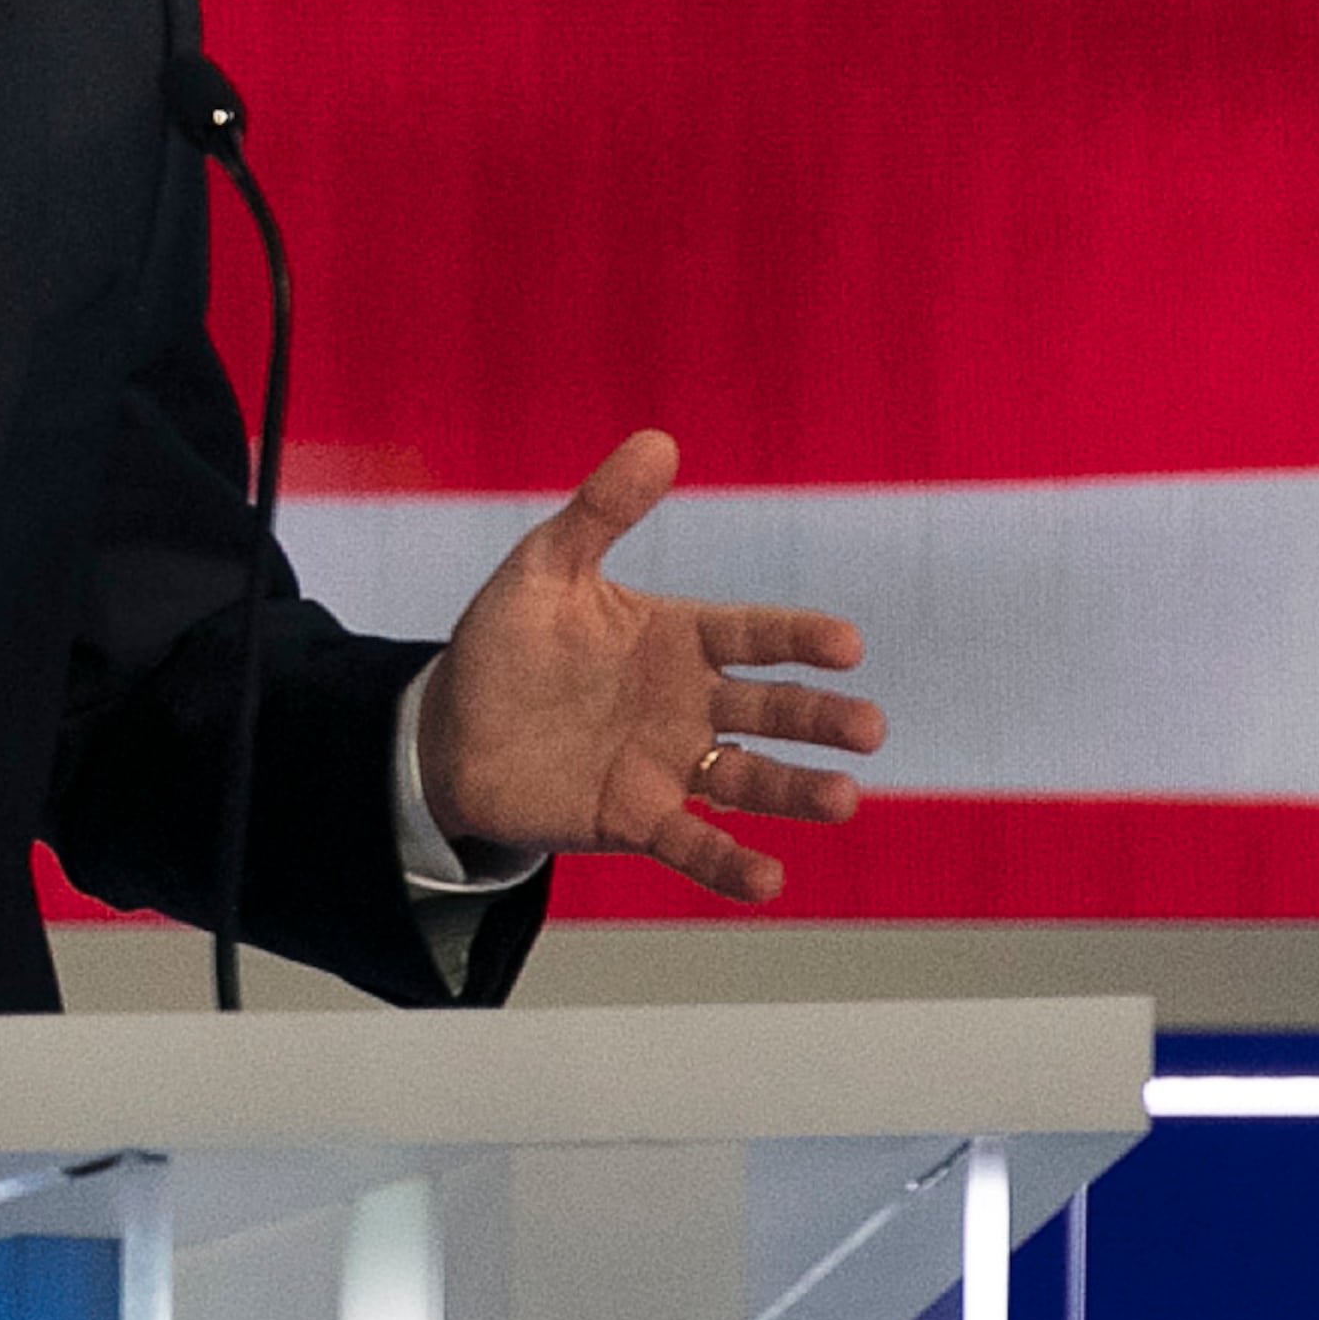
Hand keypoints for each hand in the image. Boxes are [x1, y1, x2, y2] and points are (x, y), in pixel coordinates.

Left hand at [409, 429, 882, 904]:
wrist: (448, 728)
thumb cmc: (507, 642)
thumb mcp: (545, 566)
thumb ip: (603, 510)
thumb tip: (660, 440)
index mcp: (677, 637)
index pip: (751, 634)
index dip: (797, 639)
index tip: (848, 645)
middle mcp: (688, 703)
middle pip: (768, 710)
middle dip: (820, 719)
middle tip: (870, 729)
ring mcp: (667, 764)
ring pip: (748, 780)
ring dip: (796, 792)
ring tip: (844, 800)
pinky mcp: (635, 818)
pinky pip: (692, 843)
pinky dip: (731, 864)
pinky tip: (769, 879)